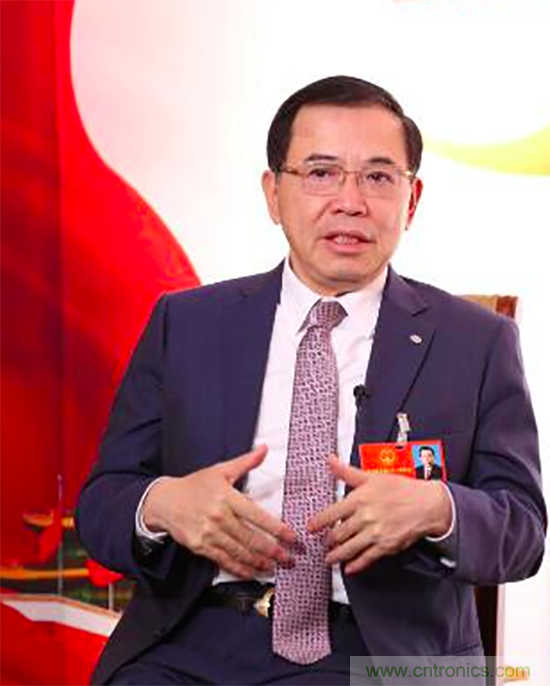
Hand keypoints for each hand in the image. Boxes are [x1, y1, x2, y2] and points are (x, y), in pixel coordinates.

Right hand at [142, 445, 295, 577]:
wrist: (164, 501)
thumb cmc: (195, 485)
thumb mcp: (220, 470)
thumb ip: (245, 462)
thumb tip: (264, 449)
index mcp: (226, 496)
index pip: (256, 515)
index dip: (276, 528)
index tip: (291, 536)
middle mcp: (218, 516)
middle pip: (250, 537)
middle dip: (272, 550)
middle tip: (289, 557)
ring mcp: (208, 533)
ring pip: (239, 551)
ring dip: (259, 561)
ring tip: (274, 566)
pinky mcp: (200, 546)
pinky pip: (223, 560)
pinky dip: (239, 568)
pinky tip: (252, 571)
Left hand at [309, 455, 451, 573]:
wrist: (427, 504)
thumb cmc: (402, 489)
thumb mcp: (372, 476)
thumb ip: (347, 472)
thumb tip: (330, 460)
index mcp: (359, 498)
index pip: (331, 513)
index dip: (318, 523)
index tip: (310, 528)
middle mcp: (365, 517)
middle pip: (338, 534)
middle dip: (327, 541)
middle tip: (323, 543)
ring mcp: (375, 533)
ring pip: (349, 548)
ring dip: (336, 556)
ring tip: (329, 559)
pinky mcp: (386, 546)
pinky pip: (366, 559)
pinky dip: (355, 565)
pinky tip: (349, 568)